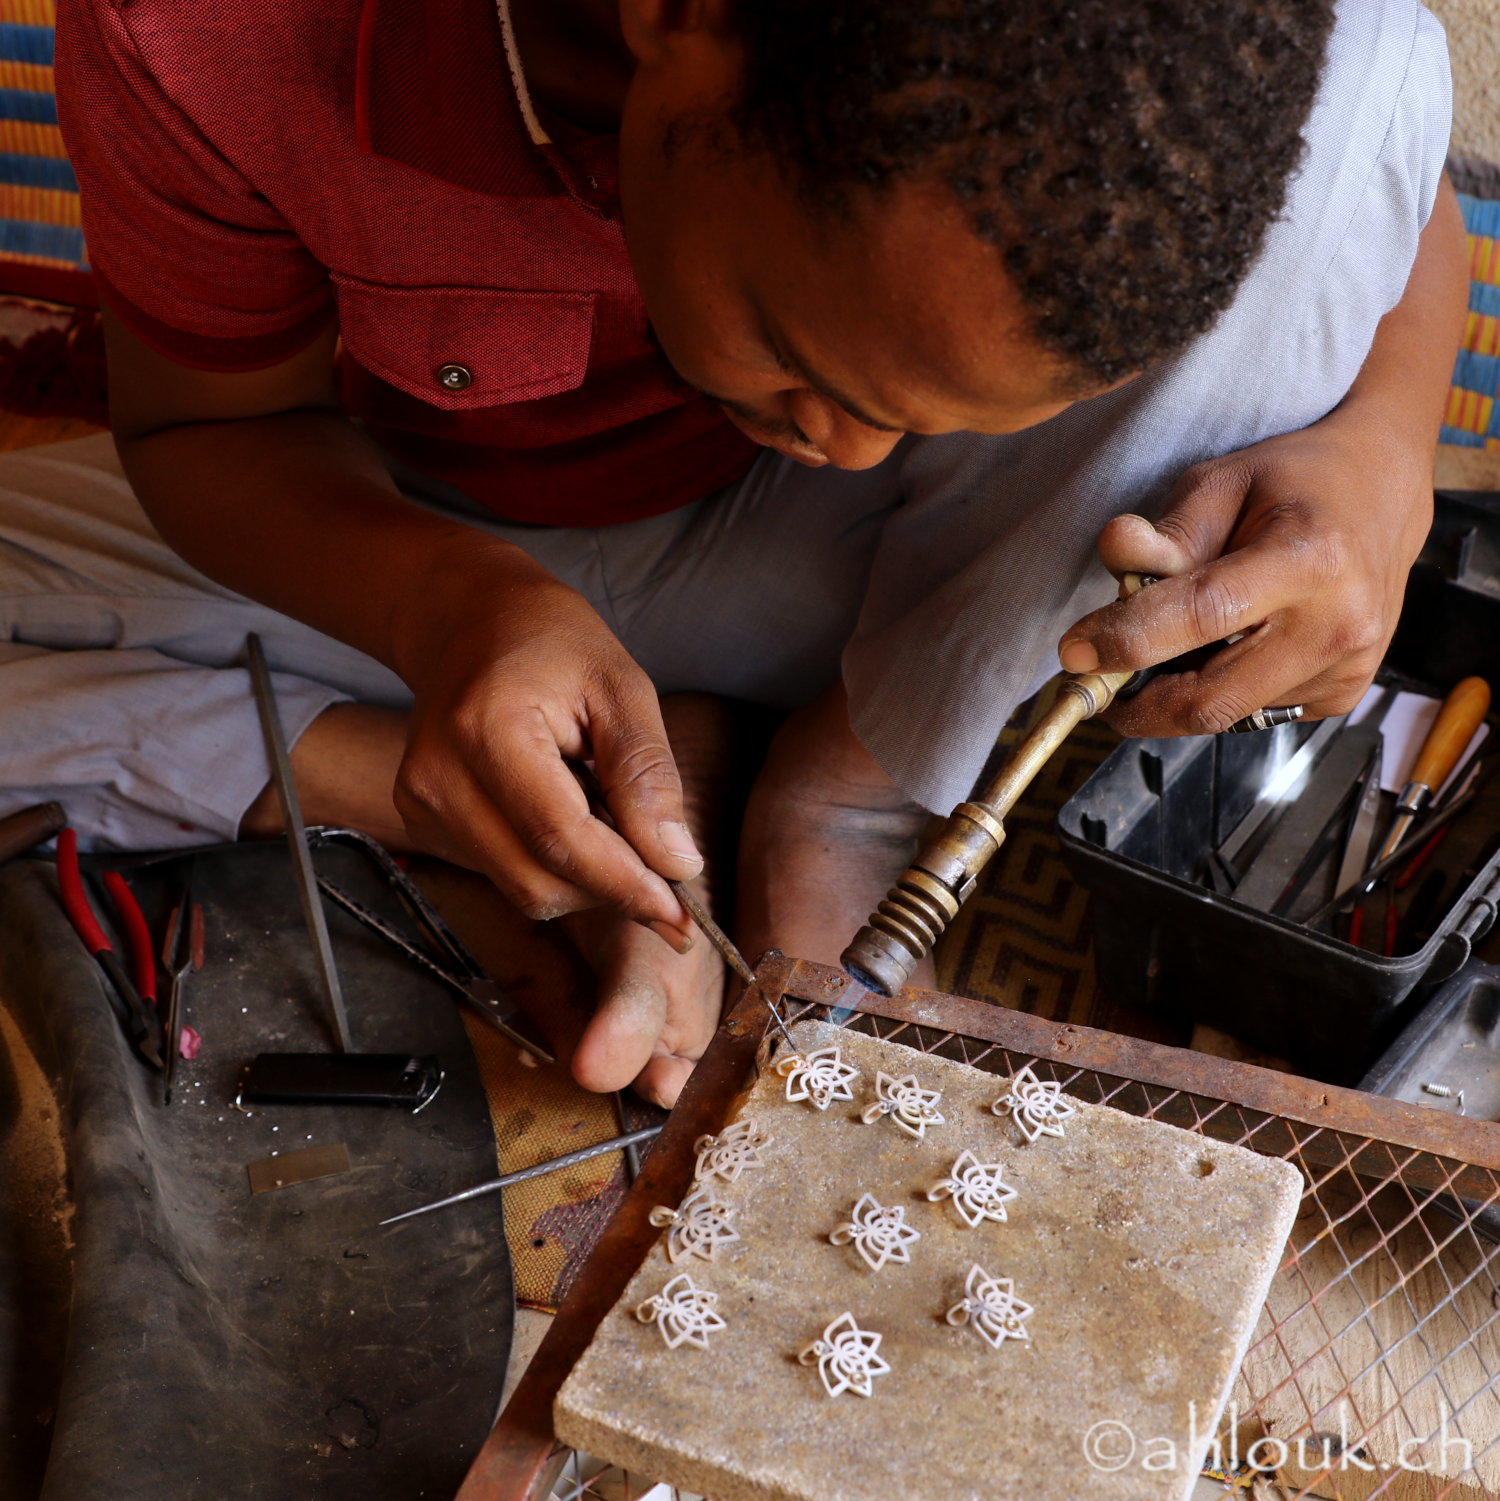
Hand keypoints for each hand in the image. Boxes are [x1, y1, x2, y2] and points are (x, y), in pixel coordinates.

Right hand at [391, 535, 702, 942]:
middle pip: (538, 882)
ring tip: (603, 808)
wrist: (467, 620)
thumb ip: (647, 774)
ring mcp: (421, 803)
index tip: (682, 915)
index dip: (626, 885)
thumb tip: (677, 863)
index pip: (561, 840)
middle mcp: (439, 776)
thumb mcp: (622, 686)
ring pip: (523, 890)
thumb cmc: (551, 641)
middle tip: (663, 866)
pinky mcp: (421, 822)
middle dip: (611, 890)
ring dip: (584, 878)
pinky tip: (564, 809)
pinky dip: (552, 863)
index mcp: (487, 729)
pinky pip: (504, 875)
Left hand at [1056, 412, 1432, 736]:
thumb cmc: (1295, 483)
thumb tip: (1116, 552)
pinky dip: (1216, 689)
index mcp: (1310, 559)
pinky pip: (1250, 711)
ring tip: (1171, 643)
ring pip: (1223, 713)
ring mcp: (1345, 668)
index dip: (1128, 640)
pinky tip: (1224, 648)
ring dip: (1175, 691)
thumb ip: (1168, 531)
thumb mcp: (1223, 482)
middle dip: (1137, 703)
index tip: (1076, 650)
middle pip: (1210, 699)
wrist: (1382, 495)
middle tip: (1096, 682)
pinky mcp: (1340, 695)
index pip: (1203, 616)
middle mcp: (1337, 624)